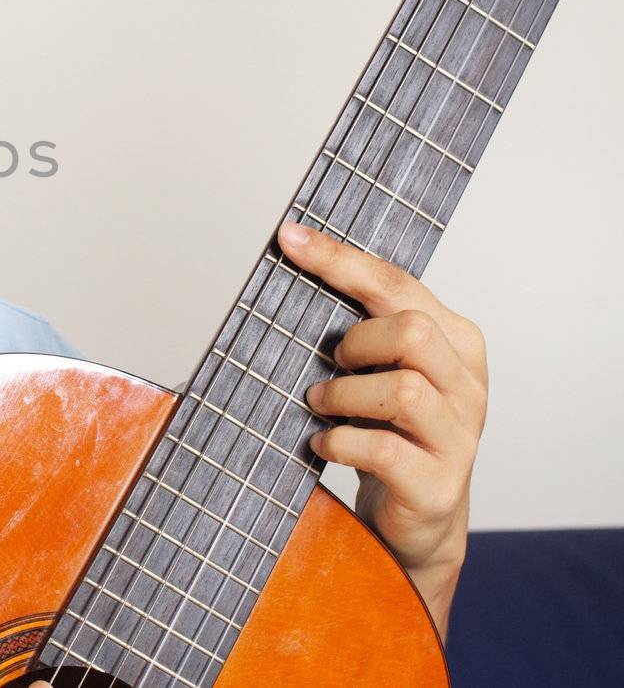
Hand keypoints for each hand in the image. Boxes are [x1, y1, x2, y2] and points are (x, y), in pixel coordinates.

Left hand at [276, 221, 487, 635]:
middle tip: (331, 363)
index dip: (340, 261)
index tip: (290, 239)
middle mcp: (468, 384)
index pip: (398, 285)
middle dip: (355, 342)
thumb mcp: (382, 371)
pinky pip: (383, 450)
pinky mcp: (438, 484)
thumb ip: (362, 327)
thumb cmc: (390, 432)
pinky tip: (325, 443)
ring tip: (322, 405)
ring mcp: (460, 436)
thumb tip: (294, 263)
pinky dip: (339, 442)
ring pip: (401, 389)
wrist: (418, 519)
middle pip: (410, 331)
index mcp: (456, 342)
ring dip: (342, 395)